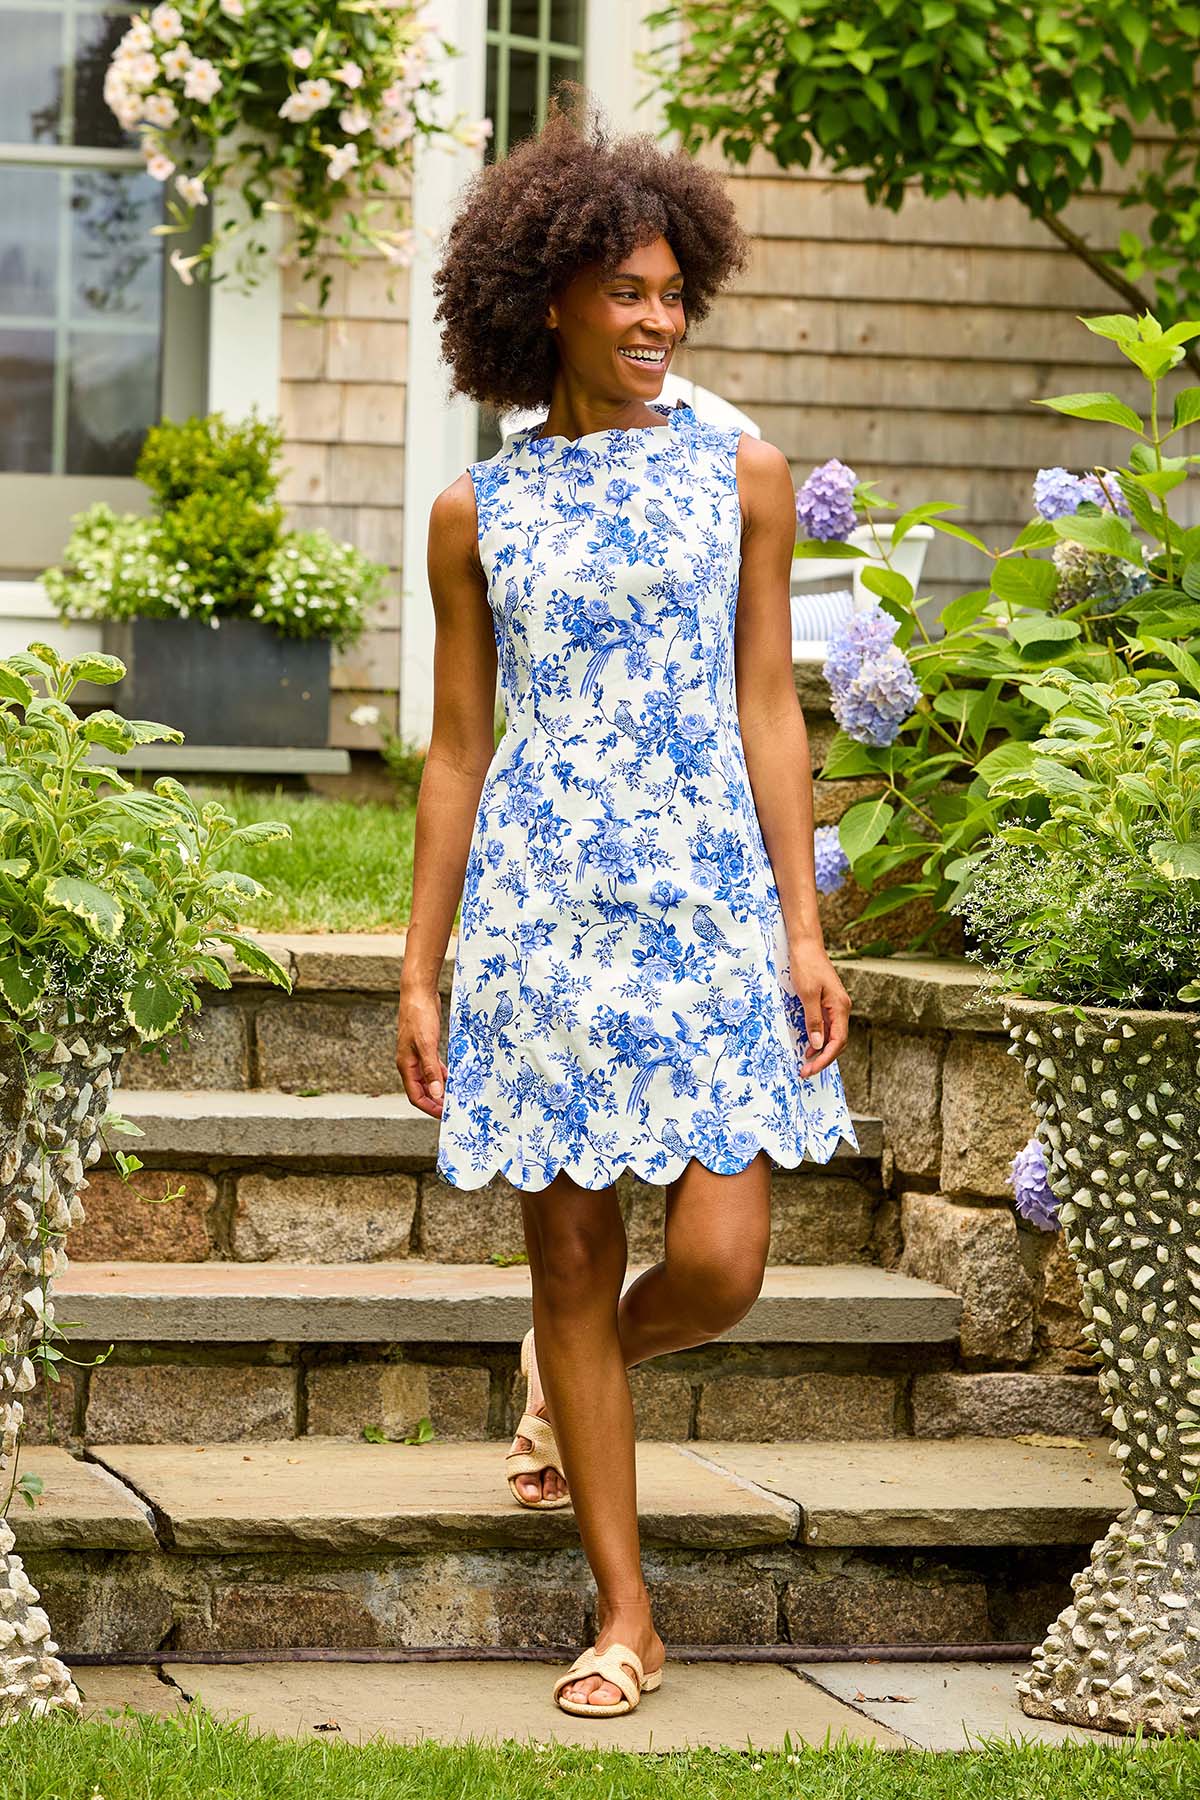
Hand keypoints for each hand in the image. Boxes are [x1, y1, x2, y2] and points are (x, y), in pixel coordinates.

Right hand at [396, 986, 447, 1117]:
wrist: (418, 993)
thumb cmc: (419, 1017)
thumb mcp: (427, 1045)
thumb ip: (431, 1071)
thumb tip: (437, 1094)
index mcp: (406, 1066)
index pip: (416, 1096)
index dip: (429, 1108)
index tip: (444, 1115)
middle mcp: (410, 1063)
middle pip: (422, 1091)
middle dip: (436, 1101)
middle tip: (453, 1108)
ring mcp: (417, 1055)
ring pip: (429, 1079)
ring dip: (441, 1088)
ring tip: (456, 1095)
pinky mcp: (426, 1046)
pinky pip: (433, 1067)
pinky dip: (442, 1074)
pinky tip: (453, 1076)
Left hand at [787, 936, 850, 1078]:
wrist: (805, 945)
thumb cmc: (806, 965)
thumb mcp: (806, 994)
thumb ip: (813, 1020)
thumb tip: (818, 1044)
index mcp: (839, 1007)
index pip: (838, 1041)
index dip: (825, 1058)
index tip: (810, 1069)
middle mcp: (841, 1008)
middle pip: (837, 1041)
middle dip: (823, 1059)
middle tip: (805, 1071)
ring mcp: (835, 1005)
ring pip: (832, 1035)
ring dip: (821, 1051)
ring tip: (806, 1063)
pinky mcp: (827, 1002)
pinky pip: (827, 1026)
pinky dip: (819, 1038)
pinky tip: (809, 1045)